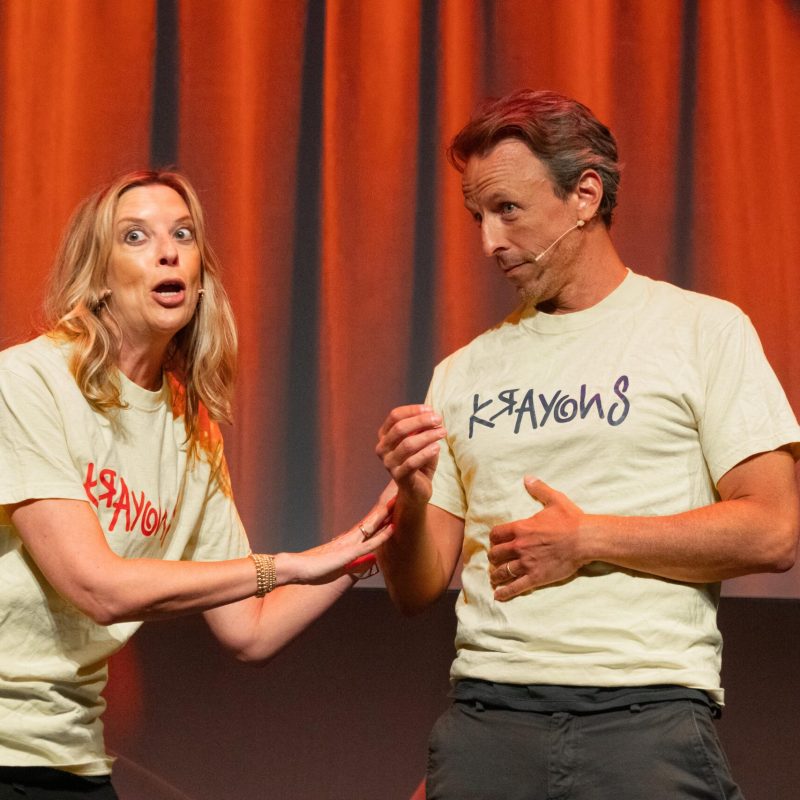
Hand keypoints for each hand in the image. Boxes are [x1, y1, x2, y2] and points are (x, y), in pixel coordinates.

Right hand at [282, 486, 395, 584]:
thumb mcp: (342, 568)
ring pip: (372, 527)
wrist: (296, 569)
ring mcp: (350, 544)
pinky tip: (392, 529)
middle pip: (372, 521)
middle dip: (386, 509)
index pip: (370, 527)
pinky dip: (382, 537)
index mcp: (350, 542)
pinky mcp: (349, 553)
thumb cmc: (314, 571)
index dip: (383, 518)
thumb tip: (374, 559)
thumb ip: (358, 563)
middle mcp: (351, 539)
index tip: (393, 507)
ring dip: (385, 516)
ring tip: (397, 501)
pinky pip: (369, 544)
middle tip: (398, 495)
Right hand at [375, 405, 446, 504]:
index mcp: (385, 436)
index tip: (431, 409)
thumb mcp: (420, 441)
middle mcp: (382, 448)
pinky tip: (437, 447)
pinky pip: (412, 462)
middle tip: (439, 419)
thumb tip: (431, 415)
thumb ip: (422, 428)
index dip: (413, 410)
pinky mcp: (399, 477)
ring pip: (408, 444)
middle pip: (400, 428)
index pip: (395, 416)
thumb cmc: (419, 461)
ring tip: (442, 432)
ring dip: (428, 436)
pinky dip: (426, 453)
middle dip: (421, 421)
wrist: (417, 489)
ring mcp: (389, 463)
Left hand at [488, 476, 586, 600]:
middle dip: (494, 557)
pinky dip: (505, 592)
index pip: (496, 534)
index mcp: (521, 528)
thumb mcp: (554, 499)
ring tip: (494, 578)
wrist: (585, 539)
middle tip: (495, 559)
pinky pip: (515, 587)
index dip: (494, 538)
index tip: (495, 541)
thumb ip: (539, 489)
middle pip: (496, 554)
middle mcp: (519, 546)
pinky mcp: (536, 577)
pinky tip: (498, 596)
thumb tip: (527, 478)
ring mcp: (527, 563)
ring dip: (496, 575)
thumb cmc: (571, 519)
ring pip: (502, 571)